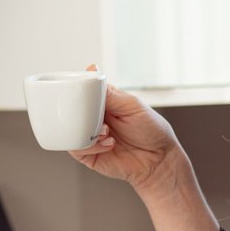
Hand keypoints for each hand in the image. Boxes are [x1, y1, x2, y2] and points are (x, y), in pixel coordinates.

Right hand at [69, 66, 184, 197]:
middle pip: (72, 111)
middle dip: (81, 113)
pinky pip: (76, 149)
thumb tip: (91, 71)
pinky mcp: (89, 155)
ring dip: (86, 130)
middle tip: (98, 117)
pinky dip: (90, 146)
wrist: (159, 159)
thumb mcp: (133, 105)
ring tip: (106, 132)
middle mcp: (94, 119)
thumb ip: (110, 93)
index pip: (82, 92)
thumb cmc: (151, 130)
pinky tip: (109, 143)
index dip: (77, 91)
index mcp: (103, 103)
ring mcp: (90, 136)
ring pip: (70, 130)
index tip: (77, 90)